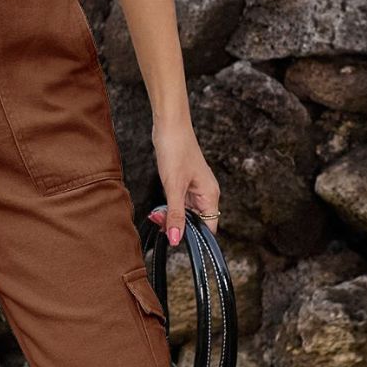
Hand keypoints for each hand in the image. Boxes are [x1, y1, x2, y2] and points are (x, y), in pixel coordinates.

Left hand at [147, 120, 219, 245]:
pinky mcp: (184, 183)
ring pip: (185, 213)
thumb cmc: (176, 150)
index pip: (209, 228)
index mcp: (210, 195)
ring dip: (171, 217)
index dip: (194, 238)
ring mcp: (195, 188)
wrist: (169, 125)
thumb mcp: (173, 187)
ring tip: (156, 215)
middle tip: (159, 224)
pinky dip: (169, 208)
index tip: (176, 241)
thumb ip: (175, 214)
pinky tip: (158, 209)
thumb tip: (176, 239)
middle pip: (196, 222)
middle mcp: (206, 193)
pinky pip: (179, 203)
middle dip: (178, 226)